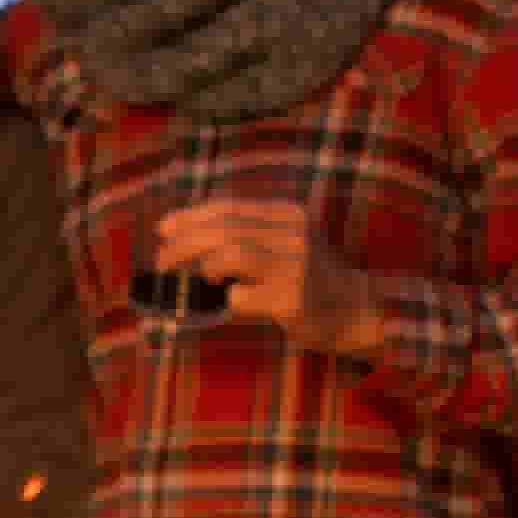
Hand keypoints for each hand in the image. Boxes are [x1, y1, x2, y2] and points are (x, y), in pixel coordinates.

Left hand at [154, 199, 365, 349]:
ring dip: (204, 267)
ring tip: (201, 280)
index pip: (228, 207)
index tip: (163, 228)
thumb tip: (178, 232)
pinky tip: (235, 304)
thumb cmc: (308, 278)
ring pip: (231, 254)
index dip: (190, 216)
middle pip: (224, 229)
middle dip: (184, 243)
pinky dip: (229, 301)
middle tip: (161, 261)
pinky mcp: (291, 298)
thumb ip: (244, 232)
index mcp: (286, 214)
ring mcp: (294, 265)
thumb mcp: (283, 242)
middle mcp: (292, 233)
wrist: (356, 309)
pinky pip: (242, 297)